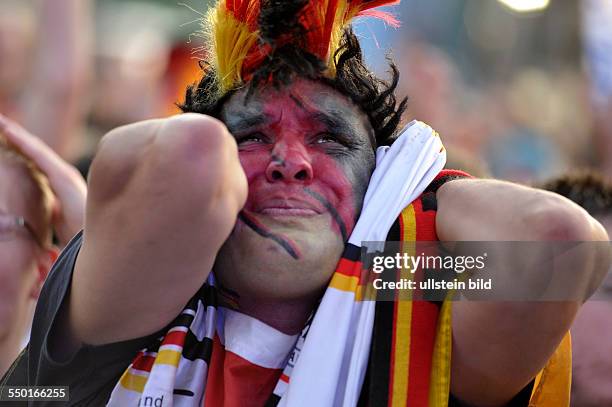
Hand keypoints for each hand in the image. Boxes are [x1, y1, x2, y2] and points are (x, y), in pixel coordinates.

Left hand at [0, 114, 85, 246]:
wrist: (97, 242)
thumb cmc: (79, 235)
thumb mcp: (59, 218)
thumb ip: (52, 209)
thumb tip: (46, 207)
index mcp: (62, 185)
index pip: (37, 161)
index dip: (21, 148)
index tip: (3, 137)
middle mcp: (65, 175)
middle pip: (36, 152)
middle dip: (17, 138)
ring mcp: (65, 174)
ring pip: (36, 149)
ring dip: (17, 135)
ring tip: (0, 121)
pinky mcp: (63, 177)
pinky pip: (39, 155)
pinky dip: (23, 142)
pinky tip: (8, 132)